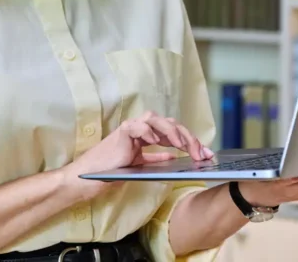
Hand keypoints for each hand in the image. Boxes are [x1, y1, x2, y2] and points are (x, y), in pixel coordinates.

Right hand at [58, 110, 214, 201]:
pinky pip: (137, 126)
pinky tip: (156, 141)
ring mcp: (131, 128)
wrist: (91, 177)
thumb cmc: (112, 171)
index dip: (191, 141)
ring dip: (173, 132)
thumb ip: (156, 159)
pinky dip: (148, 131)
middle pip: (169, 123)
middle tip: (200, 153)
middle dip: (188, 137)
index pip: (173, 132)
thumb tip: (174, 157)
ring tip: (184, 146)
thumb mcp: (141, 166)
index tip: (206, 154)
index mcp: (146, 135)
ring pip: (156, 120)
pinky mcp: (121, 133)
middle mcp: (140, 128)